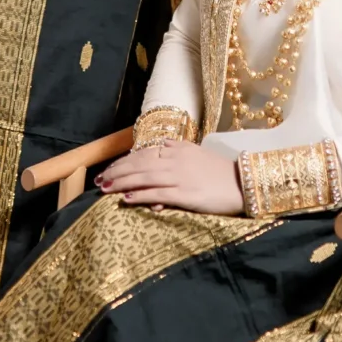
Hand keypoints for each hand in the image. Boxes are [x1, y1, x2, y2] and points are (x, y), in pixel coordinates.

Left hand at [98, 142, 243, 214]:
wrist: (241, 183)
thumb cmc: (218, 170)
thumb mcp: (197, 151)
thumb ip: (177, 147)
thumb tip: (160, 143)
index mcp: (176, 149)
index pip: (142, 153)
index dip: (123, 161)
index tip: (108, 169)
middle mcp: (175, 160)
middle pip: (138, 164)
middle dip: (116, 171)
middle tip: (100, 179)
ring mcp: (179, 177)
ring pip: (143, 177)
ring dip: (122, 182)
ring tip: (106, 188)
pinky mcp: (184, 194)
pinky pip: (157, 193)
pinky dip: (139, 195)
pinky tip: (126, 198)